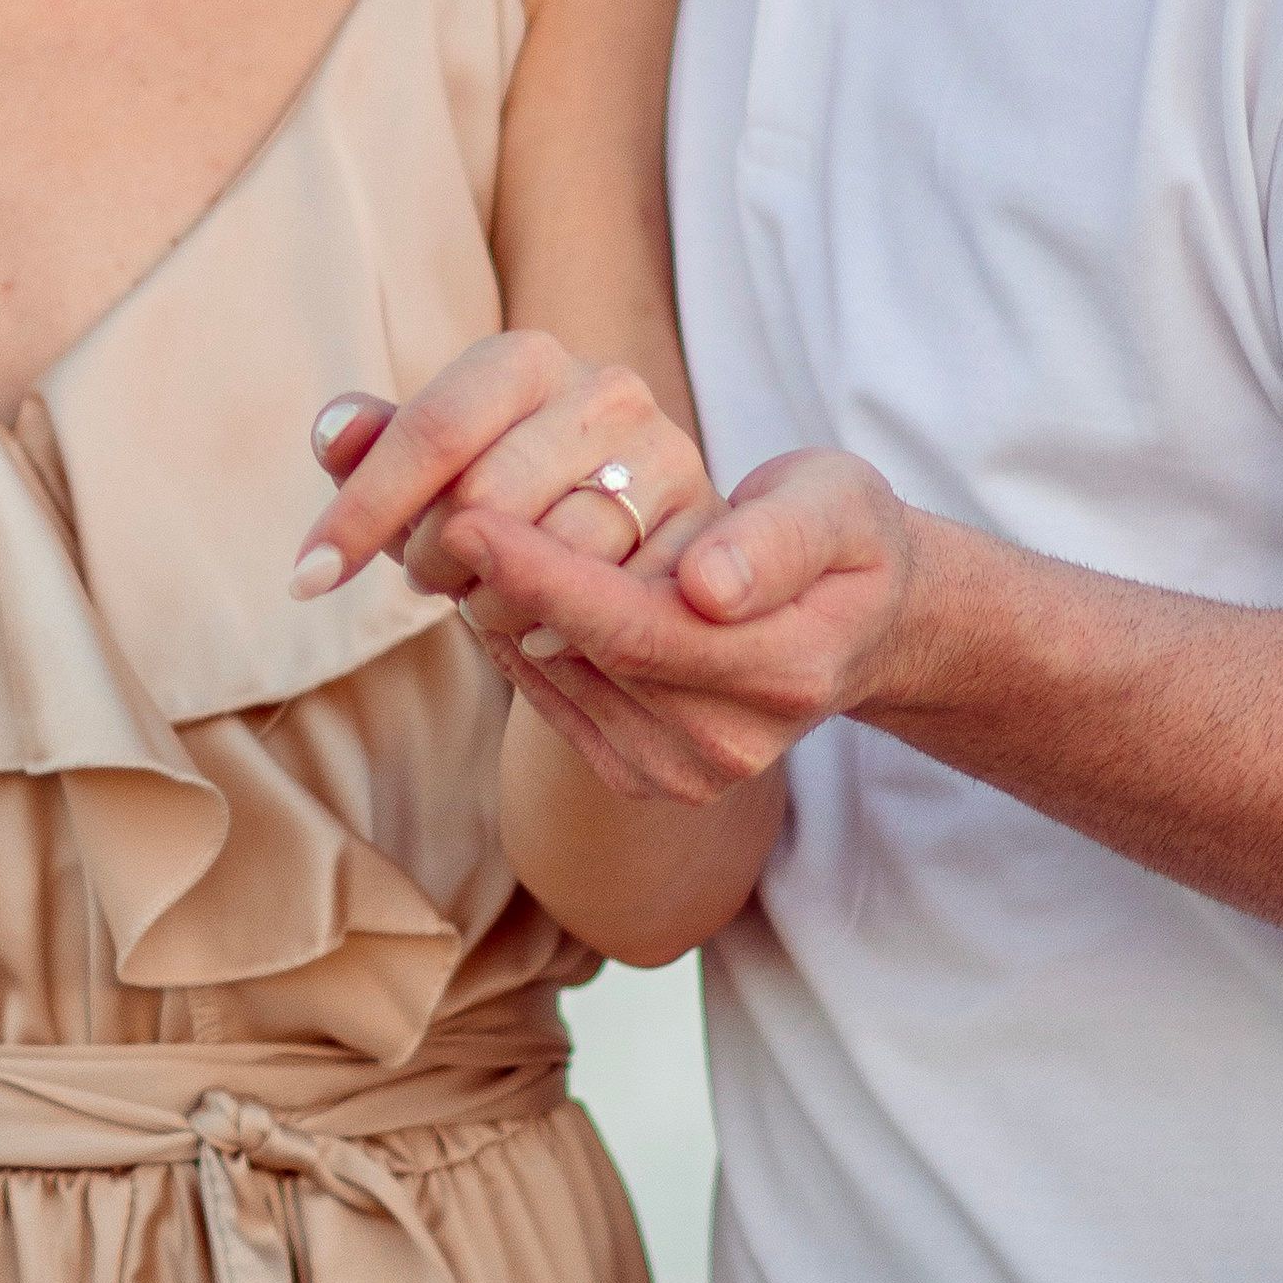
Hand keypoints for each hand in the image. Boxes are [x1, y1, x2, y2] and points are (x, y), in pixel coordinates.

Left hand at [293, 334, 724, 632]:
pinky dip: (557, 630)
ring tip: (485, 601)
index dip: (362, 509)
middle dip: (432, 562)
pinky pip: (615, 604)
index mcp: (528, 356)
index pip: (432, 431)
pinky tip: (538, 630)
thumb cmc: (505, 491)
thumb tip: (333, 430)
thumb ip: (376, 446)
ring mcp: (667, 455)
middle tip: (431, 581)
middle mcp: (607, 389)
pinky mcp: (703, 529)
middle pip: (484, 501)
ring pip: (550, 559)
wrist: (629, 532)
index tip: (306, 577)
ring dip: (492, 604)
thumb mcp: (434, 468)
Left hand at [443, 448, 926, 802]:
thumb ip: (778, 540)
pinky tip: (482, 584)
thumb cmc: (845, 539)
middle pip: (585, 654)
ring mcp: (686, 771)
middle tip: (419, 509)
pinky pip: (560, 703)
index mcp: (781, 669)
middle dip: (499, 583)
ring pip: (561, 678)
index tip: (467, 516)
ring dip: (493, 610)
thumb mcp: (837, 507)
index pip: (637, 625)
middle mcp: (728, 740)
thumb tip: (707, 584)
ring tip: (435, 535)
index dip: (546, 574)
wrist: (863, 624)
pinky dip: (514, 641)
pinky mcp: (648, 774)